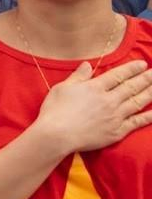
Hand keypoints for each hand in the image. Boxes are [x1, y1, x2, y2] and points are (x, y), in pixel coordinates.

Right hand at [34, 58, 151, 154]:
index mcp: (95, 88)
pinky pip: (137, 122)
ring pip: (137, 102)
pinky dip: (148, 117)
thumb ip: (78, 76)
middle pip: (131, 87)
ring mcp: (115, 116)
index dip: (131, 68)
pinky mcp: (117, 131)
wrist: (57, 135)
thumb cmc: (55, 110)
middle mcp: (109, 100)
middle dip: (146, 78)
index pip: (118, 75)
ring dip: (150, 93)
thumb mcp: (62, 88)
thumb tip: (87, 64)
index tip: (142, 63)